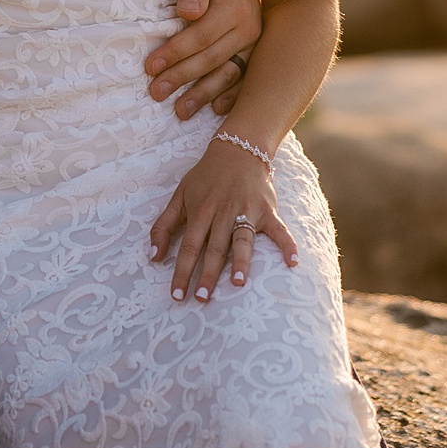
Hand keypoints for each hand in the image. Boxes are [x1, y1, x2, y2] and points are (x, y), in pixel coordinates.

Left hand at [146, 0, 261, 118]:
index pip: (201, 35)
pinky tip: (215, 110)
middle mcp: (249, 29)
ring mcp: (253, 45)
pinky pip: (244, 80)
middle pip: (211, 59)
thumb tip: (188, 12)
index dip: (175, 52)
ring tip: (180, 111)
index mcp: (236, 7)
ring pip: (227, 74)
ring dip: (203, 95)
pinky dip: (230, 97)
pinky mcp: (254, 55)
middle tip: (156, 92)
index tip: (150, 66)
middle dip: (182, 77)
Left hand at [149, 138, 298, 303]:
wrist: (238, 149)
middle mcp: (223, 213)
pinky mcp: (267, 210)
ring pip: (242, 240)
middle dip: (208, 274)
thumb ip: (163, 225)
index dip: (182, 271)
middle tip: (202, 298)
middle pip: (215, 248)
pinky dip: (287, 245)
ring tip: (238, 283)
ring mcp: (247, 211)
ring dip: (241, 261)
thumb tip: (153, 256)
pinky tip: (292, 262)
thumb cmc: (206, 177)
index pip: (189, 246)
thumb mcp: (179, 196)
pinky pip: (279, 230)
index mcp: (201, 212)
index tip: (177, 294)